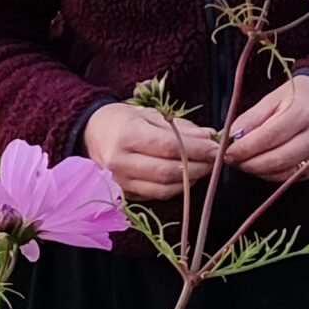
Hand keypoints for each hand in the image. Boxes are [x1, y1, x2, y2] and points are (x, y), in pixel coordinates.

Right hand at [82, 102, 218, 202]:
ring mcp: (121, 181)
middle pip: (169, 171)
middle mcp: (121, 161)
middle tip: (216, 160)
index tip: (217, 148)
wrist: (91, 134)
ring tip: (204, 167)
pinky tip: (186, 177)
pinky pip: (156, 195)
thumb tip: (210, 136)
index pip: (170, 147)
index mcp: (127, 135)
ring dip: (190, 180)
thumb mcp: (150, 114)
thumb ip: (180, 127)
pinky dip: (176, 188)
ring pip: (164, 188)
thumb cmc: (122, 120)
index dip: (198, 150)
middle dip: (199, 167)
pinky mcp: (124, 194)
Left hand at [227, 72, 308, 182]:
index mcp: (304, 111)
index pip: (269, 136)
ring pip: (286, 173)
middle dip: (250, 164)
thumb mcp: (272, 99)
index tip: (228, 152)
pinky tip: (264, 166)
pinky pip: (295, 177)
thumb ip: (251, 118)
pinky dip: (274, 175)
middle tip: (234, 161)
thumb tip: (231, 138)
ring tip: (247, 163)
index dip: (245, 148)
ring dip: (260, 172)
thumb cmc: (297, 97)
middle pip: (278, 159)